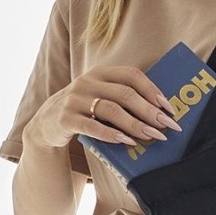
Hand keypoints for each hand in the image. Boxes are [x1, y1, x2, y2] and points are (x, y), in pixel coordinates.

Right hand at [32, 65, 182, 149]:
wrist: (46, 124)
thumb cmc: (85, 111)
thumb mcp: (100, 96)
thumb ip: (123, 98)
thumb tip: (160, 113)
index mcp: (100, 73)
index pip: (132, 75)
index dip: (152, 90)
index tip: (169, 108)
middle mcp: (87, 82)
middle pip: (125, 94)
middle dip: (149, 111)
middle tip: (167, 126)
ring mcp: (74, 100)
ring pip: (111, 110)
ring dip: (135, 124)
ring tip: (152, 136)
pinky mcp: (65, 119)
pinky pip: (92, 127)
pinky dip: (112, 135)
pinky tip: (127, 142)